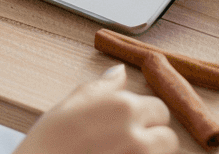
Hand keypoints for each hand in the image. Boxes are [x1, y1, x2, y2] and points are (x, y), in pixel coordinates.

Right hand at [12, 65, 180, 153]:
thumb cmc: (49, 140)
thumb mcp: (72, 104)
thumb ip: (102, 87)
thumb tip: (119, 72)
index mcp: (123, 107)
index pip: (159, 107)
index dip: (147, 115)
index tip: (134, 122)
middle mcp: (137, 135)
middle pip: (168, 136)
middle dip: (154, 137)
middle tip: (130, 140)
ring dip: (151, 153)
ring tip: (125, 151)